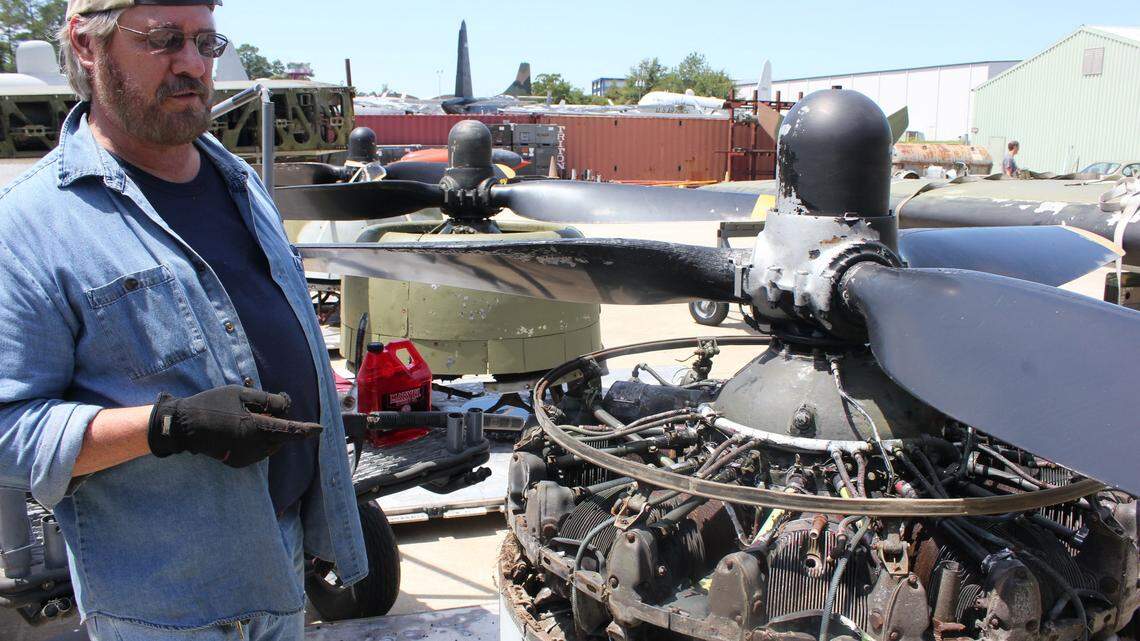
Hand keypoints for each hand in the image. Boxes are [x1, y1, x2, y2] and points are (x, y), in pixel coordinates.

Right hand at [148, 386, 321, 467]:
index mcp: (256, 429)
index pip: (288, 430)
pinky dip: (257, 441)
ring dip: (269, 433)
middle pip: (279, 437)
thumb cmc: (212, 405)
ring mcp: (245, 457)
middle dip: (281, 426)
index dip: (304, 430)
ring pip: (269, 445)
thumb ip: (267, 400)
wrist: (183, 426)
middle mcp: (254, 447)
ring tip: (249, 417)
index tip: (319, 429)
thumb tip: (286, 405)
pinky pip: (257, 451)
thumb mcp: (241, 394)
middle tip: (267, 410)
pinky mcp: (237, 462)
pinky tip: (242, 428)